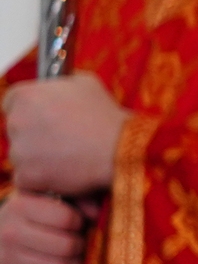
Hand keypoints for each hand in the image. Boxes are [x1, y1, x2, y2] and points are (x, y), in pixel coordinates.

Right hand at [0, 192, 89, 263]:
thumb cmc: (35, 219)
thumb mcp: (49, 201)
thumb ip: (77, 200)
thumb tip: (95, 214)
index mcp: (21, 207)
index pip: (66, 219)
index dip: (79, 224)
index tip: (77, 226)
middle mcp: (9, 233)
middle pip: (66, 248)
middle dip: (80, 249)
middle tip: (79, 248)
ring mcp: (5, 260)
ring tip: (74, 263)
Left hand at [2, 73, 129, 195]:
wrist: (120, 149)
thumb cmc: (106, 116)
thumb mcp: (84, 83)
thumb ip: (60, 85)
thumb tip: (57, 87)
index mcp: (25, 96)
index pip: (12, 104)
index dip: (30, 112)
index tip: (43, 120)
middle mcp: (16, 121)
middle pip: (15, 131)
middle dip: (34, 136)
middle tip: (61, 140)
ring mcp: (19, 151)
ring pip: (21, 156)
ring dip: (39, 159)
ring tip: (69, 157)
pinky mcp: (26, 176)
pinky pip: (28, 179)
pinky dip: (44, 180)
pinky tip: (65, 172)